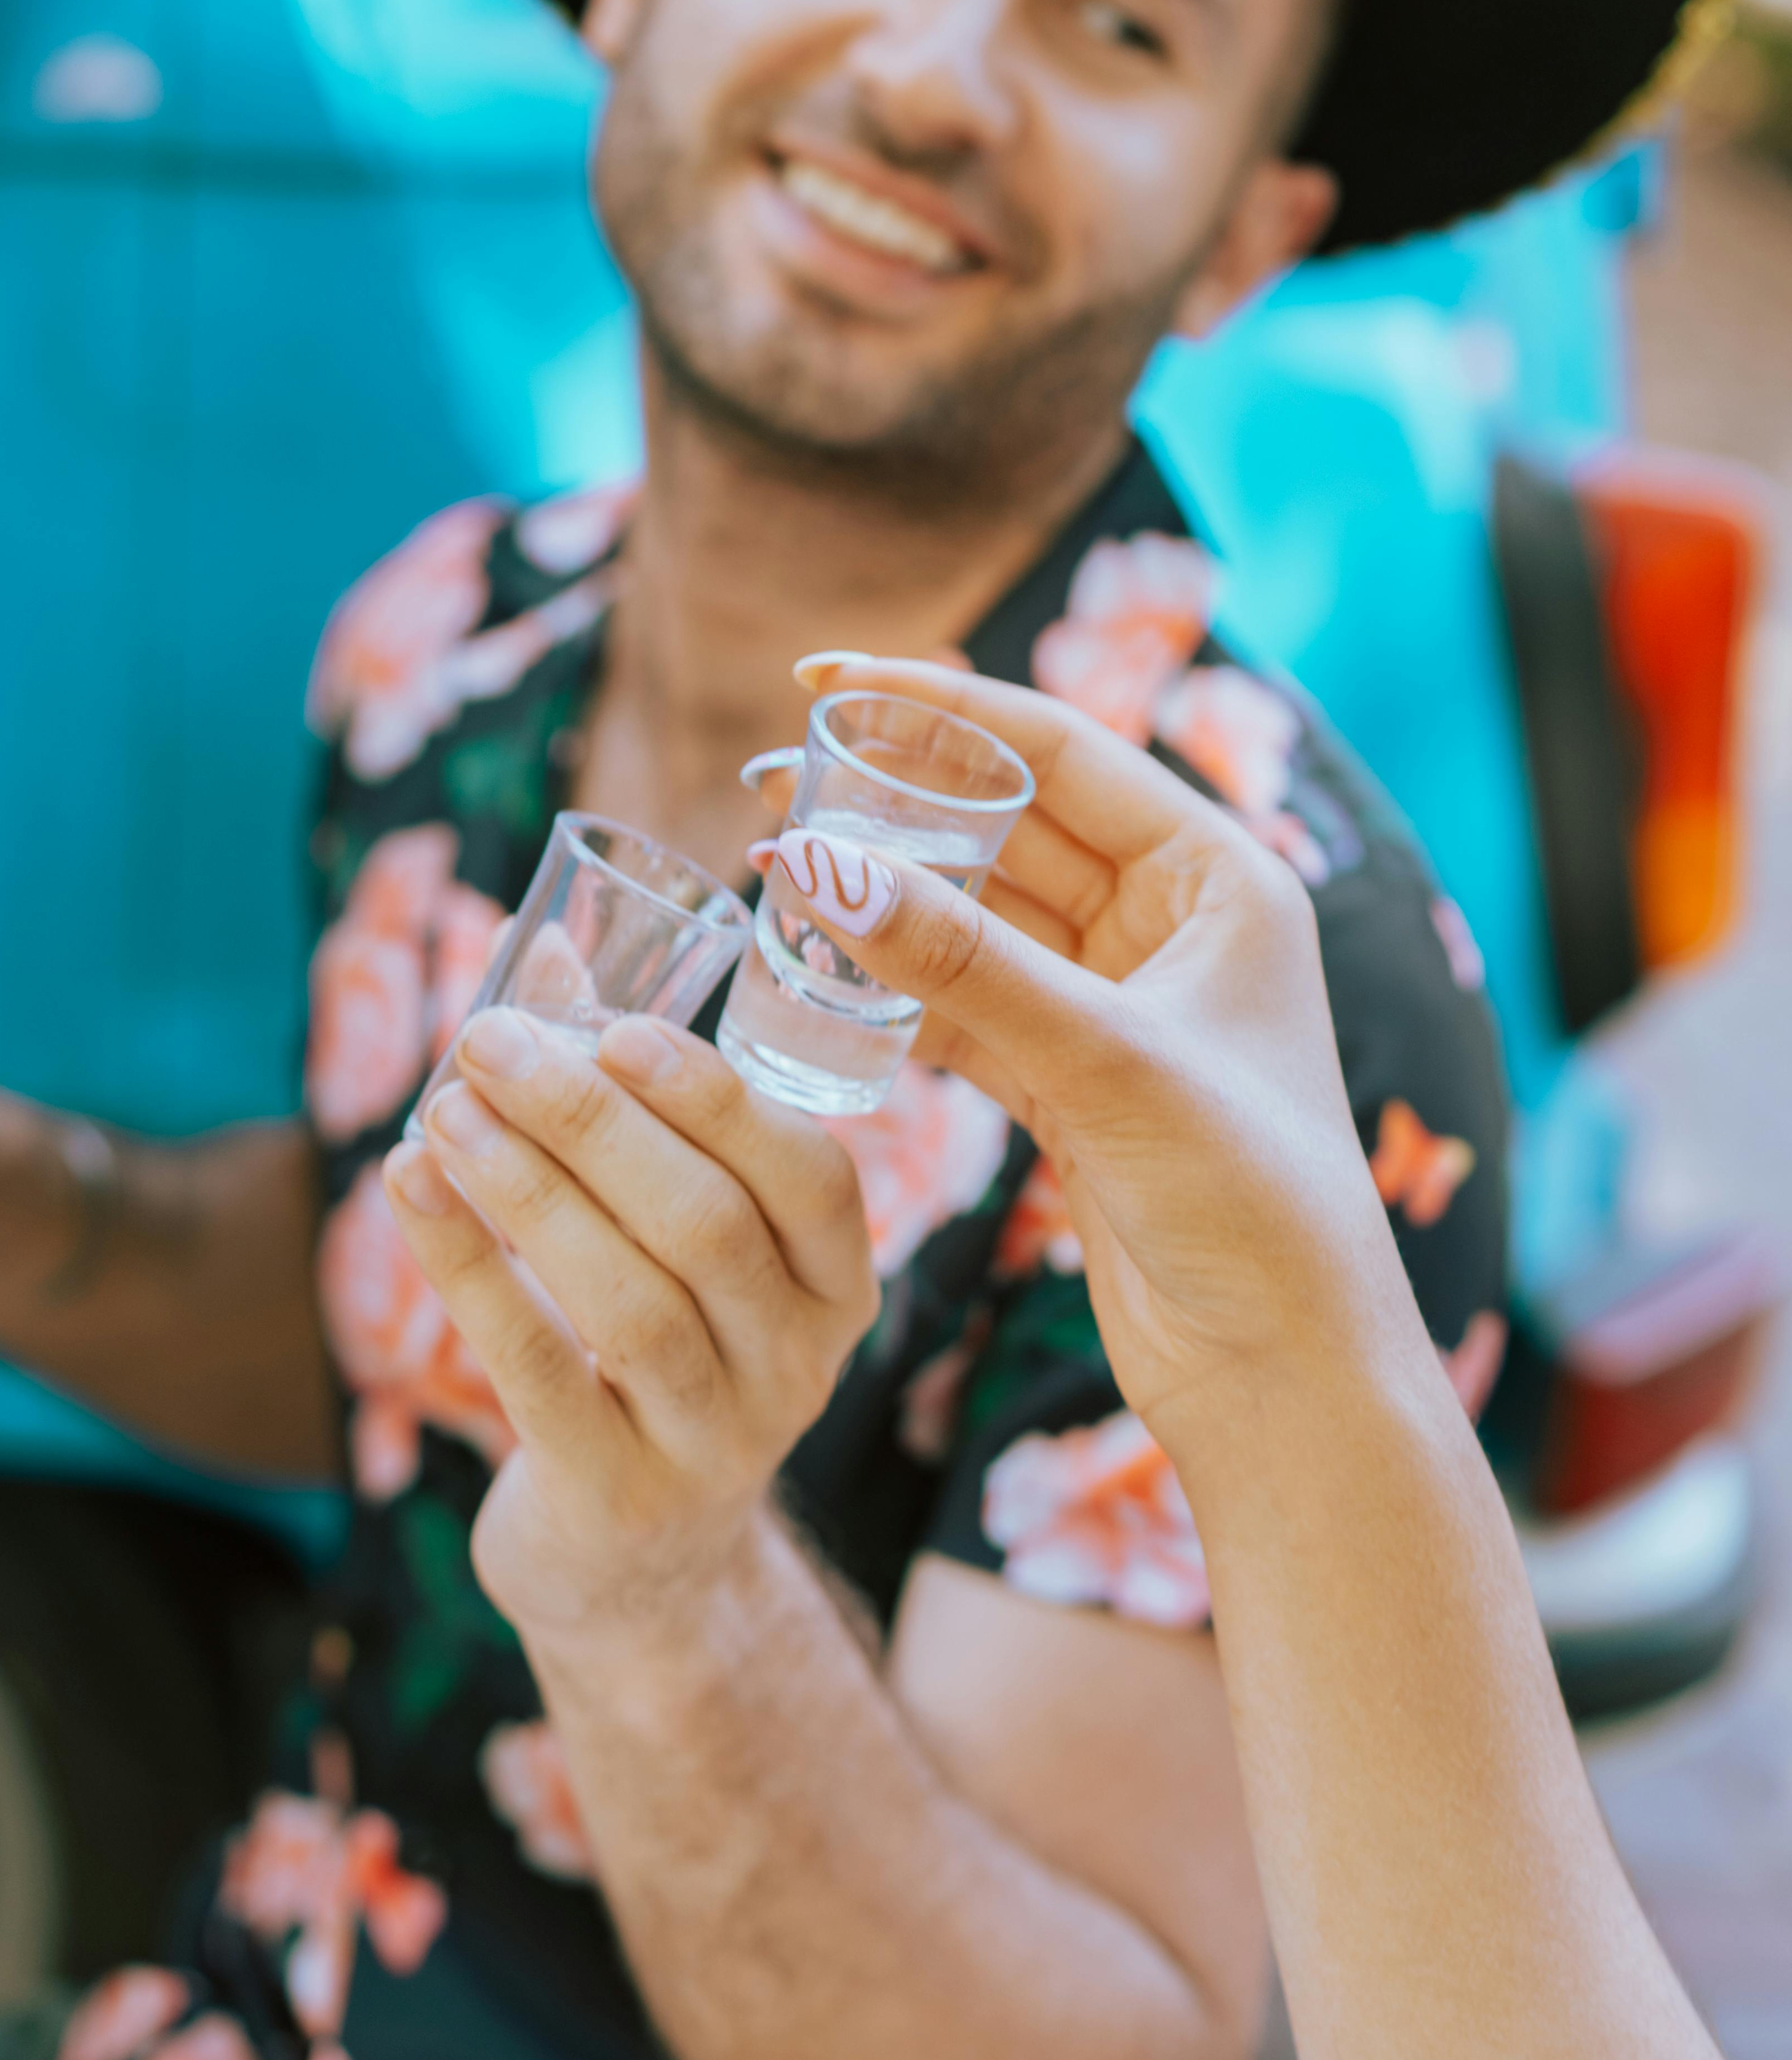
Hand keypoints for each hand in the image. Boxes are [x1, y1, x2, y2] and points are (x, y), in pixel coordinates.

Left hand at [383, 1013, 875, 1636]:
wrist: (636, 1563)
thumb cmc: (652, 1351)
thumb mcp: (668, 1236)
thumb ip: (621, 1098)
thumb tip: (540, 953)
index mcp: (834, 1284)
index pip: (811, 1178)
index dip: (717, 1099)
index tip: (615, 1028)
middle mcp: (797, 1364)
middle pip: (704, 1225)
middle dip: (588, 1121)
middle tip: (486, 1042)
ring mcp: (717, 1441)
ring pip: (628, 1299)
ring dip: (525, 1190)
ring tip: (442, 1111)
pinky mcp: (620, 1495)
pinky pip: (540, 1370)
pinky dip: (469, 1270)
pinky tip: (411, 1193)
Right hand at [768, 658, 1428, 1461]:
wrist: (1288, 1380)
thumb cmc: (1249, 1206)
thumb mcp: (1104, 1063)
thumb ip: (960, 962)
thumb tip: (816, 862)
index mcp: (1221, 880)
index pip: (1061, 753)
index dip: (941, 709)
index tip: (823, 680)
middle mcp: (1173, 929)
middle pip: (1010, 829)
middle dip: (894, 805)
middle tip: (771, 785)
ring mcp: (1119, 1009)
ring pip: (979, 922)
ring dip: (885, 901)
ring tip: (775, 873)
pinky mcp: (1076, 1086)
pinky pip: (969, 1007)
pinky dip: (899, 992)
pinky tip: (820, 977)